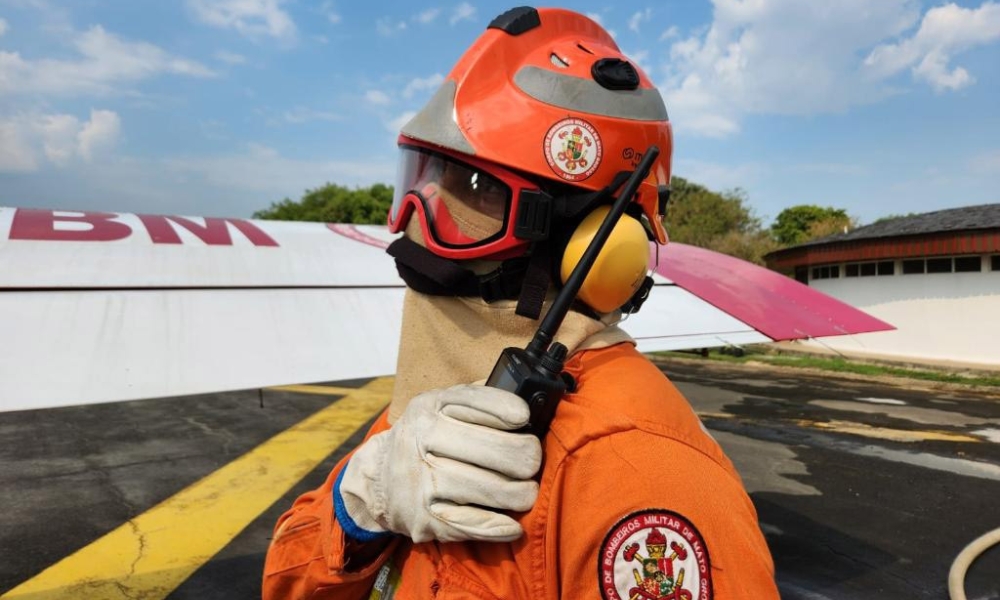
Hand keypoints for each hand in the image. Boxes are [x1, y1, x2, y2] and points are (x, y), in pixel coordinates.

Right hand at [336, 384, 541, 542]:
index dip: (513, 411)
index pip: (481, 403)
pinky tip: (513, 523)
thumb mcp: (439, 406)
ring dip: (522, 494)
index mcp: (430, 407)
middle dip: (528, 457)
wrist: (378, 479)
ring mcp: (423, 482)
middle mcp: (422, 441)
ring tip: (525, 491)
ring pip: (496, 490)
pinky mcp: (425, 519)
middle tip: (530, 462)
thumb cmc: (425, 438)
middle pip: (500, 450)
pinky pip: (476, 526)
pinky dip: (502, 526)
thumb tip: (524, 396)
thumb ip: (476, 399)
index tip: (524, 418)